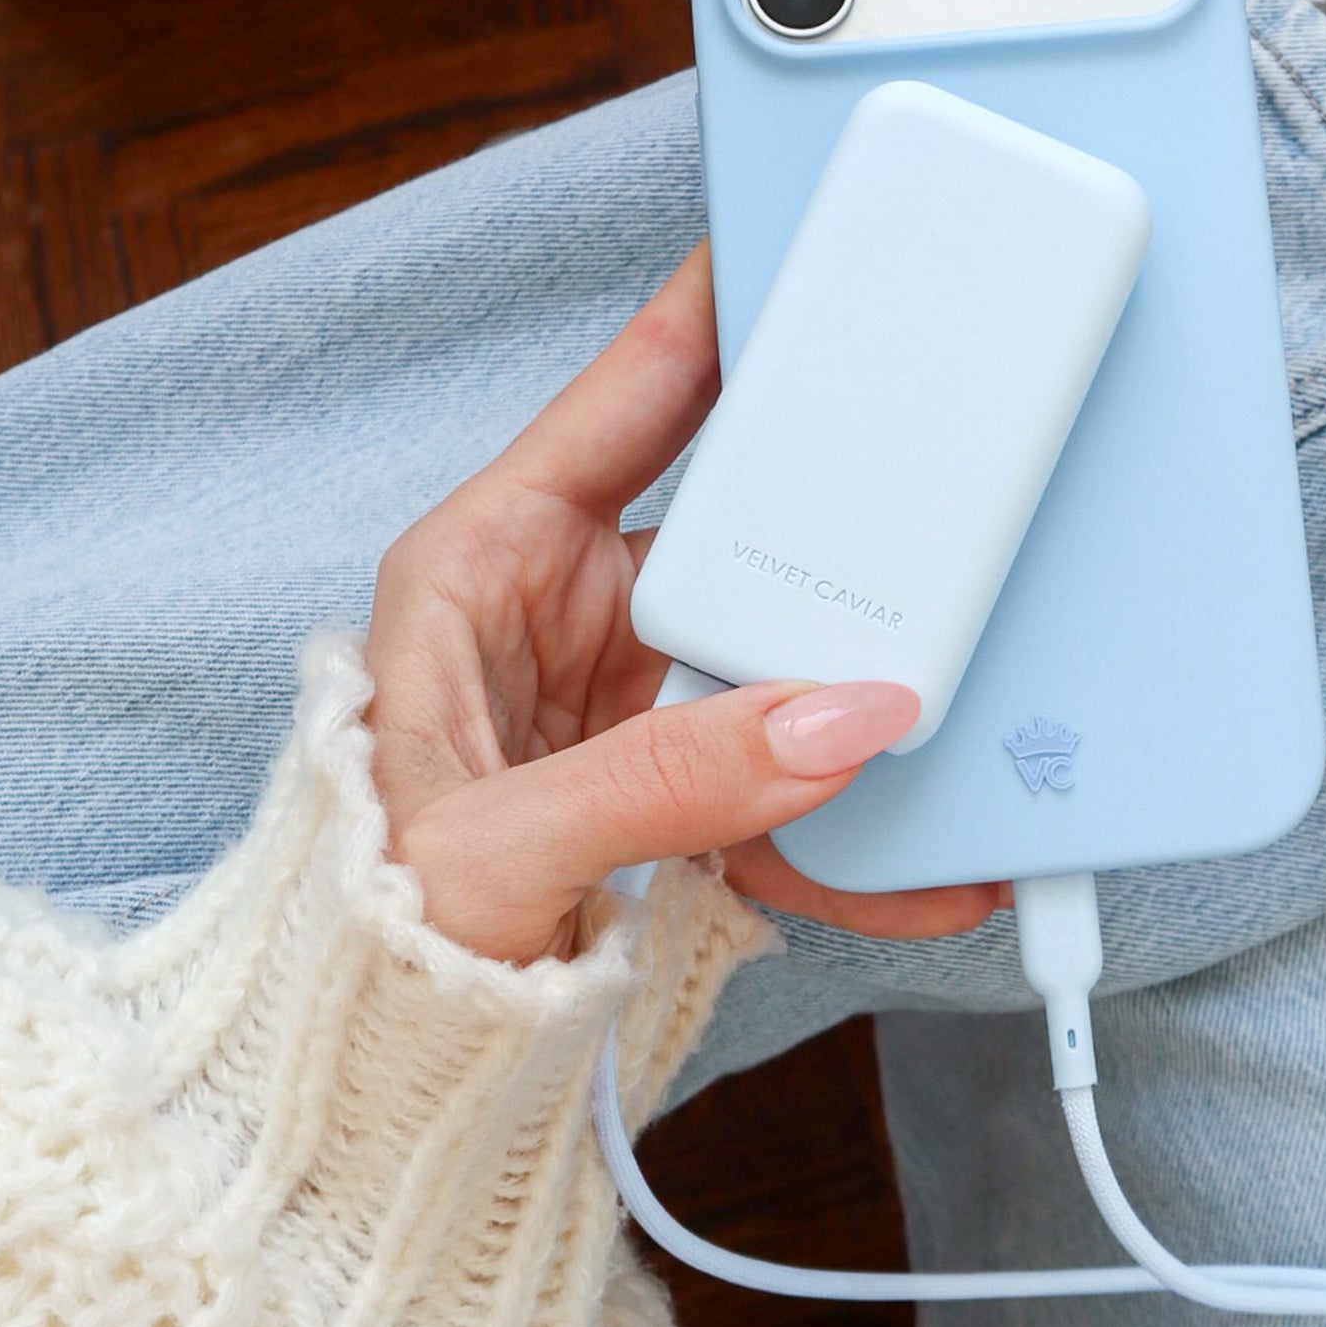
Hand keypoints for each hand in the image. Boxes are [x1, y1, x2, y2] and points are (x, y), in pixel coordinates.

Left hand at [365, 244, 1005, 963]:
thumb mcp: (495, 845)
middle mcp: (572, 612)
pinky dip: (860, 823)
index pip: (626, 398)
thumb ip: (664, 781)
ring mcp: (636, 699)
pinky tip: (924, 857)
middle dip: (839, 528)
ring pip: (785, 652)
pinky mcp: (680, 784)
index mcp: (490, 561)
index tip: (814, 254)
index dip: (718, 315)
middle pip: (742, 525)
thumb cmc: (364, 925)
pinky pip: (791, 779)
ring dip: (871, 691)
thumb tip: (836, 720)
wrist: (370, 1072)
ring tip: (961, 700)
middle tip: (940, 509)